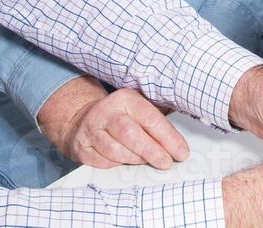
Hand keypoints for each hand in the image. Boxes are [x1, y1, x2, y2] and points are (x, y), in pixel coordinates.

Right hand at [36, 76, 188, 169]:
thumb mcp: (138, 109)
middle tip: (166, 163)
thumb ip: (157, 122)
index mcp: (125, 99)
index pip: (150, 118)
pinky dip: (117, 164)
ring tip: (147, 162)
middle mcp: (106, 112)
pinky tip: (125, 160)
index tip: (181, 152)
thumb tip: (180, 144)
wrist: (85, 119)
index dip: (168, 137)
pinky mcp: (82, 147)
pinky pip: (102, 161)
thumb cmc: (120, 117)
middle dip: (152, 152)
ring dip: (135, 159)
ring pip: (116, 151)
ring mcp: (91, 129)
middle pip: (131, 134)